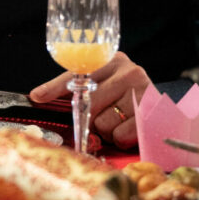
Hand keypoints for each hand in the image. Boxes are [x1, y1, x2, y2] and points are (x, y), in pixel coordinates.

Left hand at [30, 51, 151, 147]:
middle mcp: (129, 71)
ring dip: (107, 130)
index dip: (55, 87)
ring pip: (104, 124)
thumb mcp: (104, 85)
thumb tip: (38, 96)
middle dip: (91, 118)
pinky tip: (129, 128)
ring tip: (120, 121)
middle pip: (89, 105)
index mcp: (112, 61)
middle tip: (103, 117)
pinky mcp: (151, 114)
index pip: (78, 75)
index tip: (37, 96)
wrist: (161, 109)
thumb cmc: (125, 98)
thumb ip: (79, 89)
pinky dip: (121, 138)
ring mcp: (142, 91)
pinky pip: (120, 136)